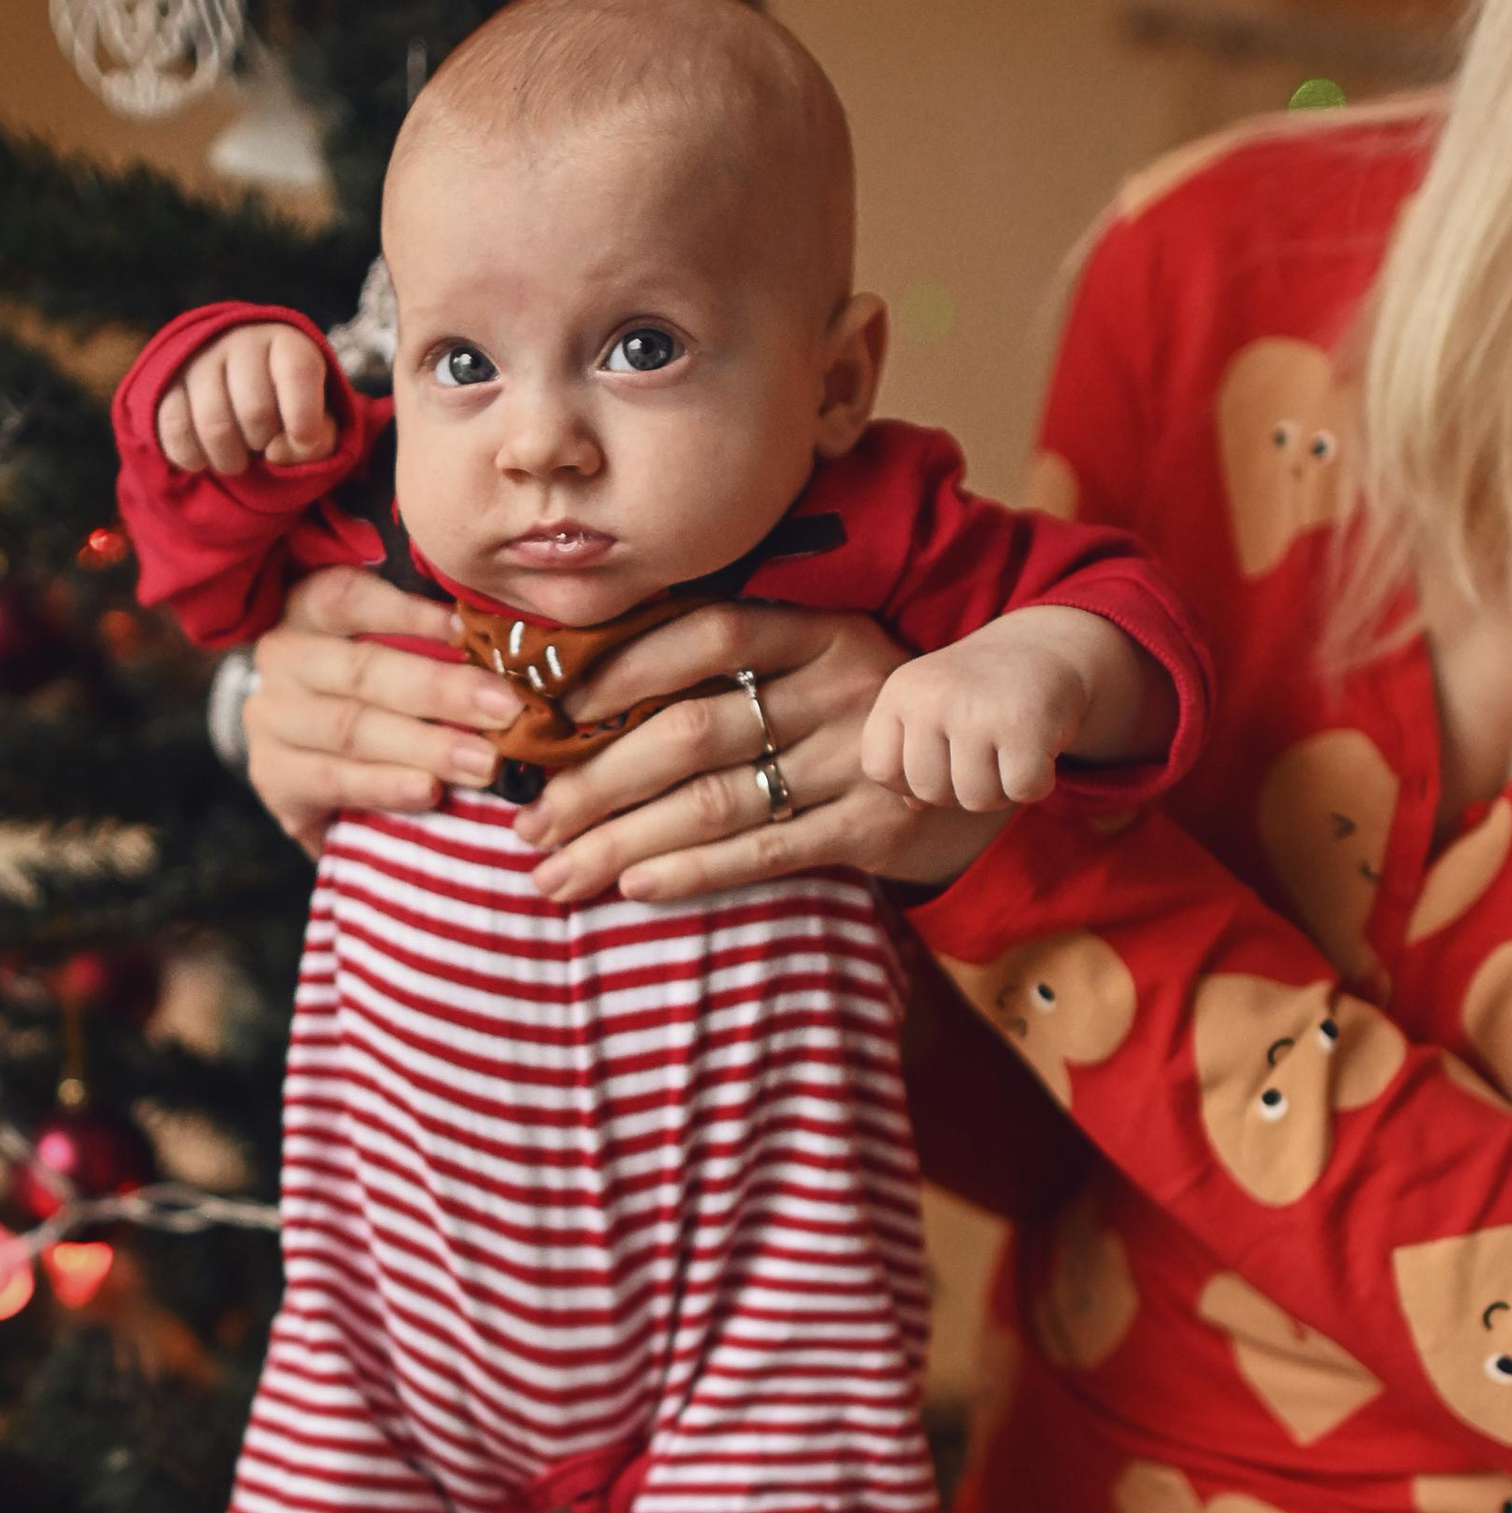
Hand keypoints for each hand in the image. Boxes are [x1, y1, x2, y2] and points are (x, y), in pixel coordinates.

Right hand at [155, 322, 336, 476]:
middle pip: (255, 409)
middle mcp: (240, 342)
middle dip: (264, 443)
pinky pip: (176, 430)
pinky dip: (193, 458)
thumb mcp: (319, 423)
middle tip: (263, 445)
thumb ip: (317, 442)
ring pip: (214, 425)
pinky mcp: (165, 383)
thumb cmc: (287, 410)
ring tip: (237, 459)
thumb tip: (275, 453)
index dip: (304, 416)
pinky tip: (205, 458)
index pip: (297, 372)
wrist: (237, 391)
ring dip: (230, 460)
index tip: (303, 438)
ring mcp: (199, 360)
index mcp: (287, 344)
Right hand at [244, 565, 523, 852]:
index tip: (467, 630)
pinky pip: (333, 780)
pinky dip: (385, 785)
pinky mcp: (273, 777)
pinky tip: (428, 791)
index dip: (407, 613)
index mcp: (308, 610)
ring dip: (425, 745)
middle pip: (362, 670)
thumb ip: (431, 645)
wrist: (316, 771)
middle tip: (506, 710)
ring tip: (484, 762)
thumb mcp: (393, 654)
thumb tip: (507, 642)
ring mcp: (270, 719)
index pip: (347, 597)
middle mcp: (282, 657)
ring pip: (351, 728)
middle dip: (442, 690)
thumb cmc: (373, 695)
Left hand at [511, 604, 1011, 905]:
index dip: (626, 666)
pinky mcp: (875, 827)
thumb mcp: (818, 659)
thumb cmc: (861, 710)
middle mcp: (840, 687)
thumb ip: (732, 661)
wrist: (983, 762)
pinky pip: (767, 851)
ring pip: (717, 800)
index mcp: (819, 628)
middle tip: (528, 820)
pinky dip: (694, 869)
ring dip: (623, 840)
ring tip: (554, 871)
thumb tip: (583, 689)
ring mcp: (860, 759)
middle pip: (693, 731)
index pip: (710, 632)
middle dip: (596, 782)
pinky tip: (633, 883)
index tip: (551, 708)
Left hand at [862, 605, 1170, 810]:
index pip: (880, 769)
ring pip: (975, 798)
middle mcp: (933, 696)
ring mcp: (977, 709)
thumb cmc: (980, 692)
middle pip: (928, 791)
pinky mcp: (1024, 723)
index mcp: (902, 691)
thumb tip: (910, 806)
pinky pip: (1021, 790)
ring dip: (1000, 790)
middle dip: (959, 789)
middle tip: (984, 756)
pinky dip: (1035, 784)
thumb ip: (910, 756)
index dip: (910, 779)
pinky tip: (1038, 753)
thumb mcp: (932, 710)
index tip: (940, 758)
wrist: (1045, 647)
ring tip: (1009, 753)